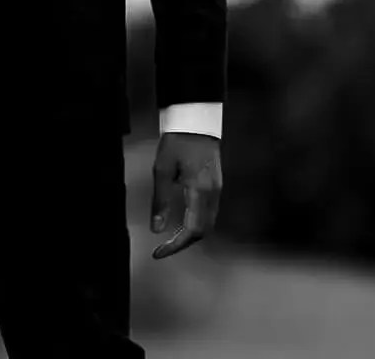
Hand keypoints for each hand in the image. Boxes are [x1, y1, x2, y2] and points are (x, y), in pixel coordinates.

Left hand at [150, 131, 221, 258]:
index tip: (158, 253)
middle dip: (183, 244)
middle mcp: (213, 194)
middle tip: (162, 249)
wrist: (196, 121)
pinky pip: (210, 213)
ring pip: (208, 224)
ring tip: (170, 239)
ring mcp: (218, 190)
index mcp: (200, 191)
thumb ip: (160, 201)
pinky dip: (197, 224)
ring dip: (190, 235)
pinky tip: (182, 223)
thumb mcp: (161, 170)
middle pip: (203, 232)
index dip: (176, 246)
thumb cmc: (176, 142)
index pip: (192, 231)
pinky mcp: (217, 186)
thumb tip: (156, 230)